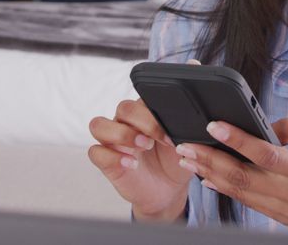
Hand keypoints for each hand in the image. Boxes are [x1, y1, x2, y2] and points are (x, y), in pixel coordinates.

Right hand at [87, 99, 191, 221]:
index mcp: (146, 112)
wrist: (168, 190)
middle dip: (143, 122)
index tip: (173, 130)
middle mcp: (126, 122)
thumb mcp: (185, 145)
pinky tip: (131, 164)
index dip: (156, 112)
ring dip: (121, 134)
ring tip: (142, 147)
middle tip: (159, 139)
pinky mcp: (105, 160)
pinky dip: (112, 157)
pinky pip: (95, 152)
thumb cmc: (175, 161)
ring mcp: (113, 141)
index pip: (143, 98)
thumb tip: (193, 121)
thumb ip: (185, 130)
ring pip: (99, 124)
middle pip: (123, 108)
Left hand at [173, 119, 287, 231]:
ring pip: (241, 193)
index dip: (238, 141)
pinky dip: (225, 189)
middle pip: (245, 179)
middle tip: (186, 145)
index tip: (214, 126)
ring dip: (211, 175)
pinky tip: (209, 176)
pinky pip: (249, 203)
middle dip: (211, 160)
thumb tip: (263, 124)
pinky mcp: (284, 218)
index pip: (267, 156)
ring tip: (189, 158)